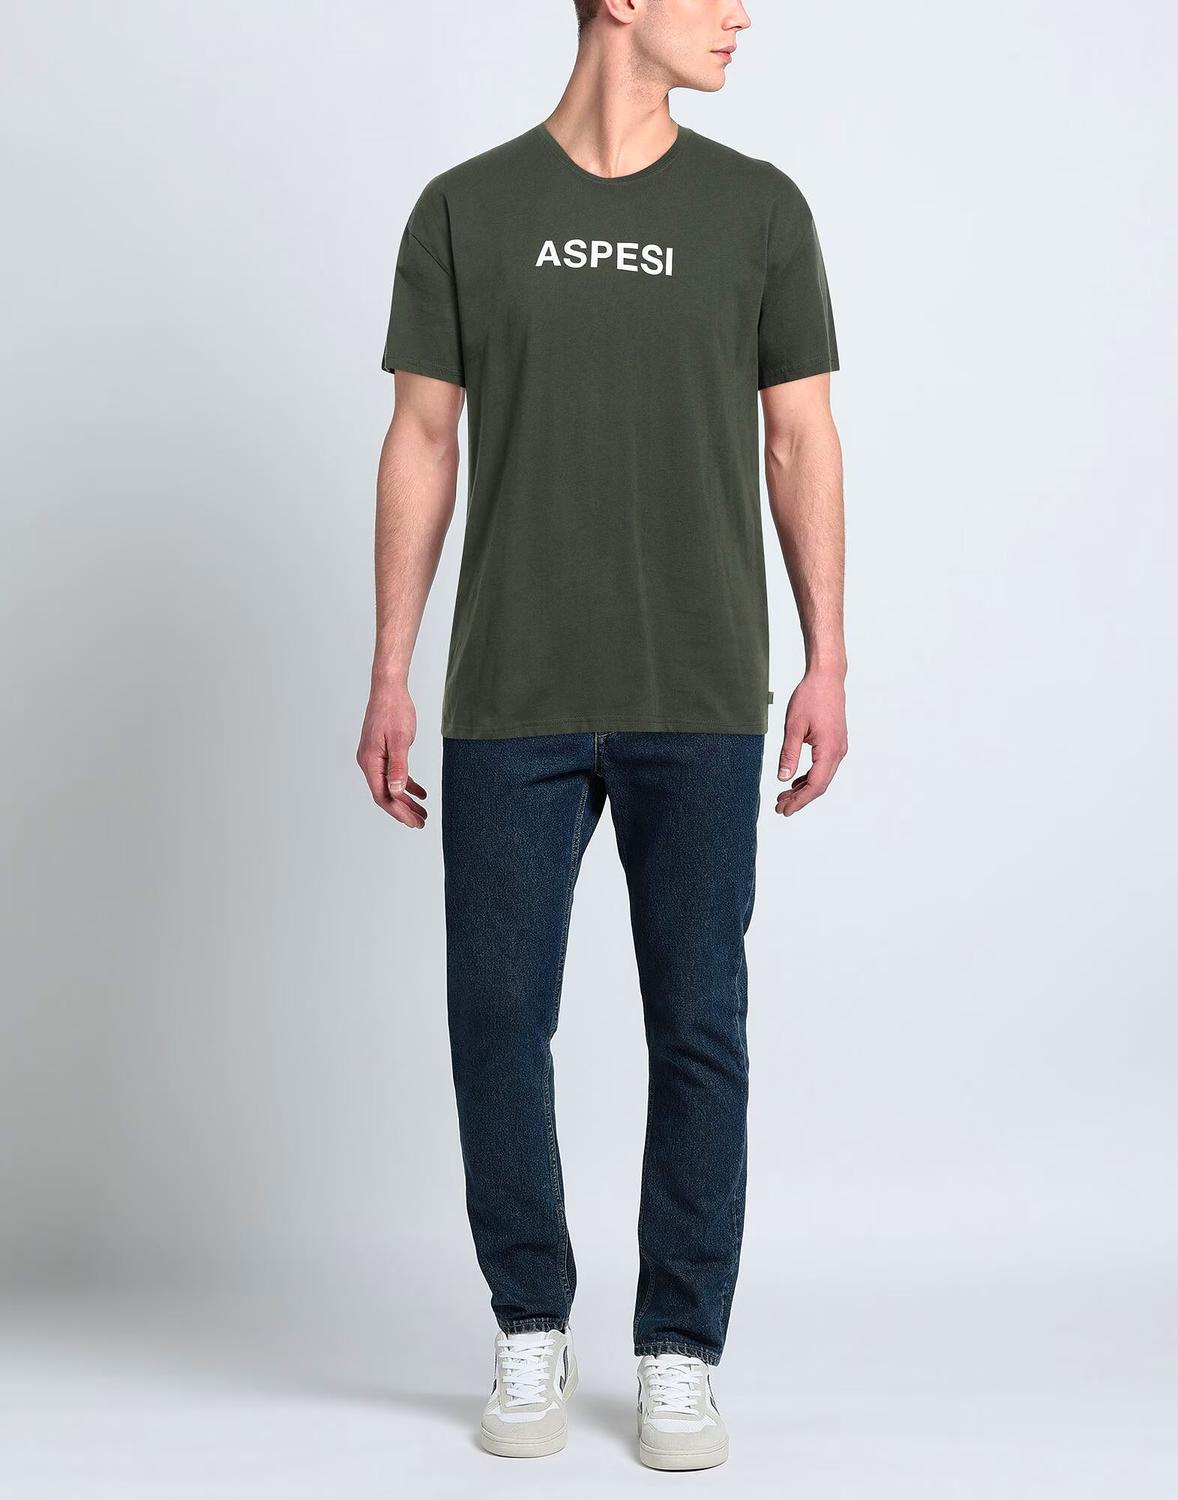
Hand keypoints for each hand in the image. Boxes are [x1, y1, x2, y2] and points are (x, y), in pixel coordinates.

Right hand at [356, 681, 428, 828]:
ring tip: (423, 812)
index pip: (382, 796)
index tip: (414, 822)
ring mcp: (374, 758)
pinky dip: (406, 785)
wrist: (389, 689)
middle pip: (385, 794)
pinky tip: (420, 793)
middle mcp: (368, 762)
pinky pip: (393, 774)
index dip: (398, 812)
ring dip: (406, 800)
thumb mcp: (401, 740)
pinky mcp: (381, 752)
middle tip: (421, 822)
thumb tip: (396, 791)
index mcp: (370, 761)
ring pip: (390, 786)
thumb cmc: (394, 710)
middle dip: (403, 810)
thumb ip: (398, 766)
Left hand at [776, 670, 847, 817]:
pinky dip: (809, 777)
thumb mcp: (794, 726)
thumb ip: (789, 754)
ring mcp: (838, 748)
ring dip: (804, 789)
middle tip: (780, 808)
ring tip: (783, 797)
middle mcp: (838, 752)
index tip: (784, 810)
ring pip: (822, 777)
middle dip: (800, 799)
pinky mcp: (835, 743)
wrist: (827, 678)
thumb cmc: (811, 697)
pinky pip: (823, 767)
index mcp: (829, 750)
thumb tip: (782, 778)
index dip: (799, 801)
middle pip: (820, 785)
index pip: (815, 785)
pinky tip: (795, 781)